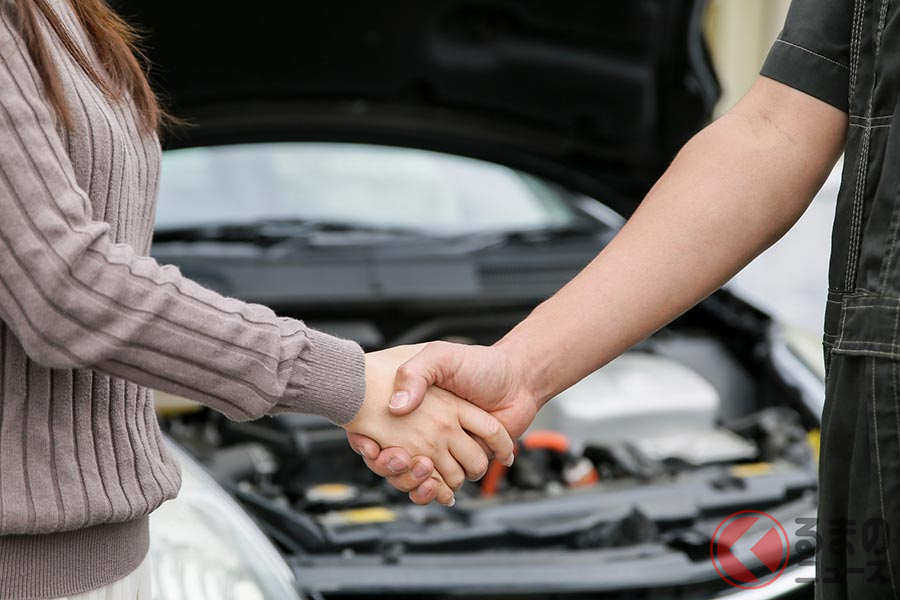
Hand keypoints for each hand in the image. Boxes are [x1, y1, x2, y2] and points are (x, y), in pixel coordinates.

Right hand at [345, 346, 514, 504]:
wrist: (519, 379)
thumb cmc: (480, 364)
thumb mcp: (439, 356)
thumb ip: (415, 374)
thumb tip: (396, 407)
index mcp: (414, 405)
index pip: (374, 429)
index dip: (365, 441)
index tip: (368, 444)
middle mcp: (425, 428)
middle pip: (391, 460)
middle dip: (390, 466)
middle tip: (395, 458)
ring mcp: (444, 447)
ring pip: (414, 477)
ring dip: (412, 481)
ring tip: (417, 467)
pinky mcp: (463, 463)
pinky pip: (440, 486)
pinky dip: (434, 492)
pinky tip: (432, 485)